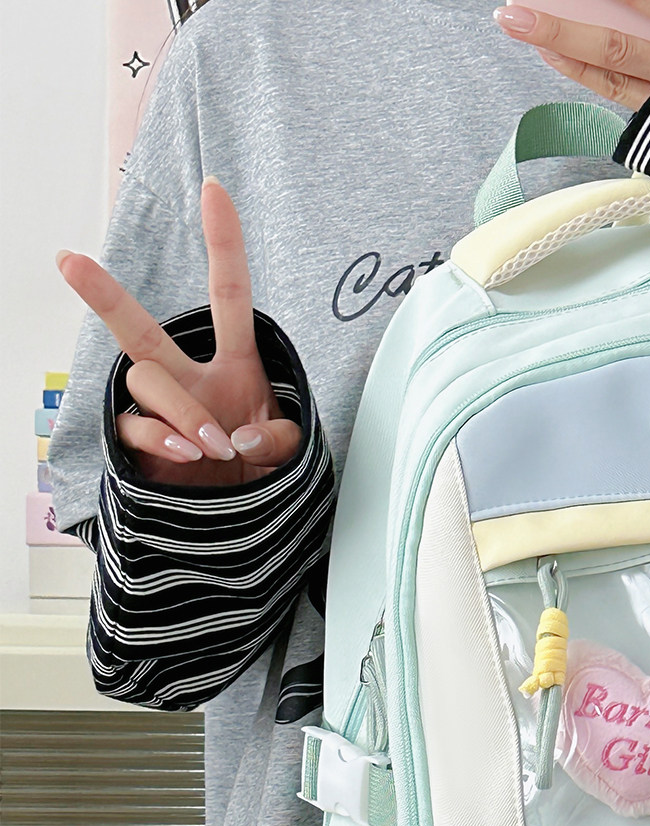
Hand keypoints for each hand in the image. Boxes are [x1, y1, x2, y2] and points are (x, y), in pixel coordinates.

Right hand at [56, 179, 299, 486]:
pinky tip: (188, 452)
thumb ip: (277, 440)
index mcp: (237, 367)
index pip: (228, 295)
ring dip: (181, 409)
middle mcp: (193, 380)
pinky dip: (163, 437)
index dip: (223, 243)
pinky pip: (136, 426)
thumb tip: (240, 434)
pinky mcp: (144, 446)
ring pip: (147, 380)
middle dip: (104, 295)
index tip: (215, 189)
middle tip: (69, 260)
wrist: (245, 523)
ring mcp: (164, 412)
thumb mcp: (291, 454)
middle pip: (142, 330)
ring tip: (212, 443)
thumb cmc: (266, 476)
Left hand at [493, 1, 649, 109]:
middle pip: (617, 44)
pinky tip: (559, 57)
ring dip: (565, 52)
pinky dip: (587, 74)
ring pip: (614, 75)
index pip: (647, 3)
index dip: (608, 0)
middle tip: (514, 14)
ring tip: (525, 29)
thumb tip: (635, 0)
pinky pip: (624, 95)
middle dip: (561, 29)